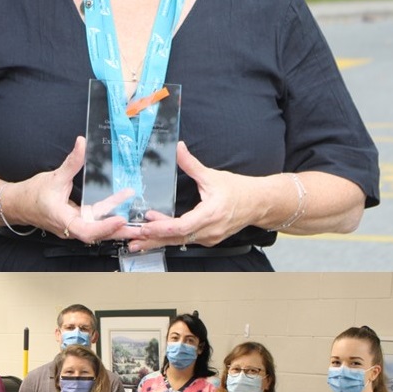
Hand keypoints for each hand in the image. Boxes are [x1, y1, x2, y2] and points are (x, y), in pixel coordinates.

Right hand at [5, 136, 136, 243]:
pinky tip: (126, 214)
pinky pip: (97, 223)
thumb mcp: (54, 177)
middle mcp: (70, 227)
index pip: (85, 230)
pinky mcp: (78, 222)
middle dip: (121, 232)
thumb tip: (81, 143)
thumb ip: (71, 162)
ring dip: (119, 227)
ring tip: (141, 224)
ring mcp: (74, 226)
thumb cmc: (32, 194)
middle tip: (143, 230)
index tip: (120, 219)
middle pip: (99, 234)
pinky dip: (111, 219)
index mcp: (62, 218)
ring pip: (100, 230)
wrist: (18, 204)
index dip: (104, 227)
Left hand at [133, 142, 265, 250]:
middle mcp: (210, 230)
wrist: (260, 203)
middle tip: (131, 238)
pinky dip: (169, 239)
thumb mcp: (212, 176)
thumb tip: (178, 148)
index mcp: (211, 214)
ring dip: (157, 241)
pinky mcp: (208, 239)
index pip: (183, 226)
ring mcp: (210, 237)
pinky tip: (153, 238)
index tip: (146, 225)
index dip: (162, 227)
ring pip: (179, 241)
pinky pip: (185, 241)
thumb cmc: (239, 190)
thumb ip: (191, 164)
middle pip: (177, 238)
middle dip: (152, 239)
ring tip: (136, 243)